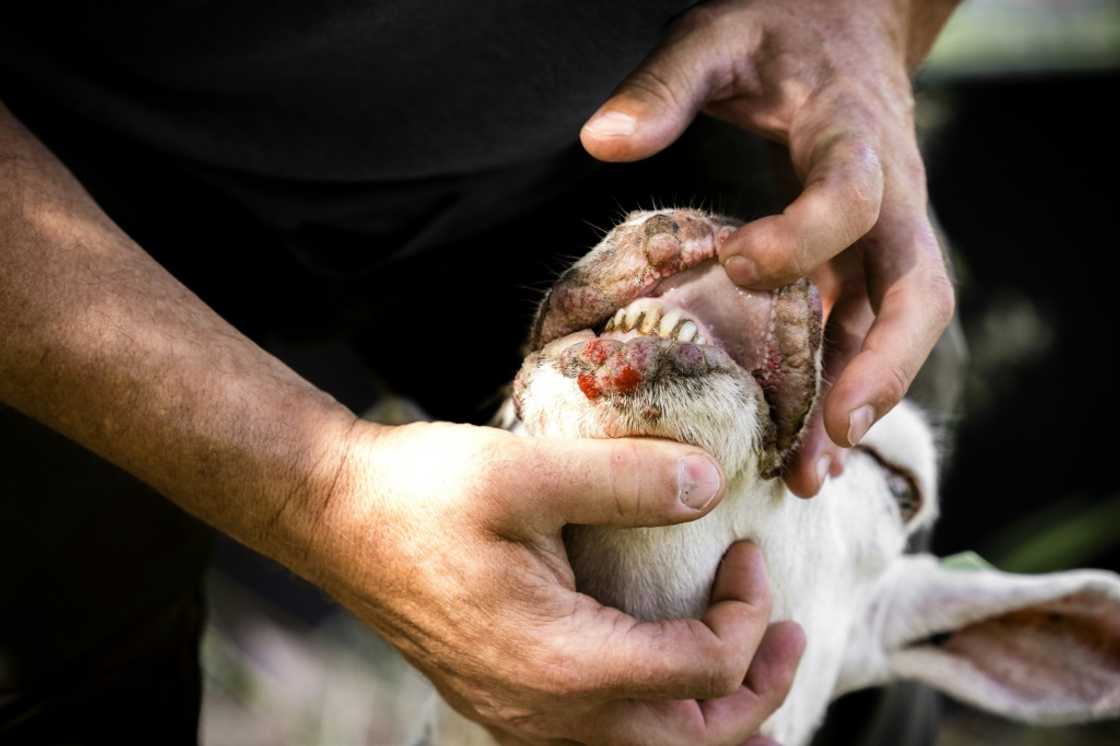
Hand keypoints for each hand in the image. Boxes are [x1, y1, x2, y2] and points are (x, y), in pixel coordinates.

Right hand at [306, 420, 803, 743]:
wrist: (336, 518)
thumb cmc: (421, 494)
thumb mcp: (526, 472)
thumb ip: (628, 479)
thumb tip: (712, 483)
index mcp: (564, 663)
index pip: (701, 670)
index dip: (746, 613)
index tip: (743, 549)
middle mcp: (547, 714)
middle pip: (691, 744)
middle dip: (758, 692)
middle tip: (787, 632)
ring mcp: (523, 718)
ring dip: (714, 720)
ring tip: (749, 667)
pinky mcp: (507, 703)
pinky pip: (606, 743)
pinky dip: (661, 723)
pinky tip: (667, 677)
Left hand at [580, 0, 957, 496]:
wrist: (844, 26)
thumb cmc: (778, 30)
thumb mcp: (716, 36)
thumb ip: (666, 85)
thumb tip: (601, 142)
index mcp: (854, 134)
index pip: (854, 193)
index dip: (806, 235)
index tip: (739, 263)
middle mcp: (890, 196)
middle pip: (918, 289)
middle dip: (884, 363)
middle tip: (837, 429)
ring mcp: (886, 236)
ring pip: (898, 329)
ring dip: (863, 401)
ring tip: (811, 475)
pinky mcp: (866, 261)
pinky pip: (866, 333)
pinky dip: (841, 388)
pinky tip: (804, 447)